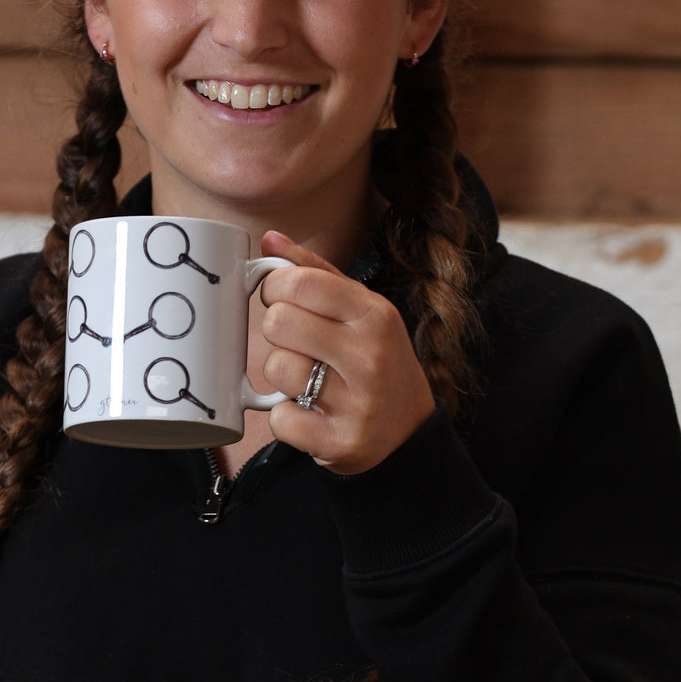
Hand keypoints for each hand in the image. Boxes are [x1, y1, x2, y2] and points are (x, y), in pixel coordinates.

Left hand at [259, 231, 435, 474]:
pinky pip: (278, 418)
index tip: (282, 300)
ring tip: (308, 380)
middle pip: (278, 322)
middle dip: (277, 332)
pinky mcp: (340, 443)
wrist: (410, 436)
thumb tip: (270, 238)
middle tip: (297, 343)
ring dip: (281, 376)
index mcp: (375, 314)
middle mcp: (370, 355)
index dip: (274, 288)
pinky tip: (310, 413)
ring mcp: (358, 402)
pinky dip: (285, 417)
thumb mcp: (360, 310)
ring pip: (275, 369)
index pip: (298, 282)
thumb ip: (314, 272)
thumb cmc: (376, 362)